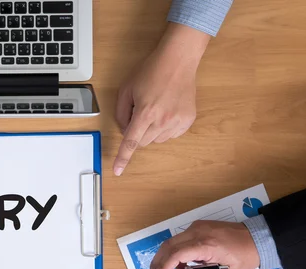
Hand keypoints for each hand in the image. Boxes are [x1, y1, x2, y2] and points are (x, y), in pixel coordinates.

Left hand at [113, 23, 209, 175]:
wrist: (178, 61)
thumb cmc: (151, 72)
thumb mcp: (126, 89)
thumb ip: (121, 113)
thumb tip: (125, 130)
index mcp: (145, 113)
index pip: (131, 142)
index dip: (123, 158)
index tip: (117, 171)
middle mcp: (163, 120)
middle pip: (142, 143)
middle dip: (137, 133)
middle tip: (140, 113)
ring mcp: (177, 121)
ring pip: (156, 140)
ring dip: (151, 131)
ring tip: (156, 108)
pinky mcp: (188, 121)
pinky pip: (170, 135)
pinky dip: (164, 128)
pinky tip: (166, 110)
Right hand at [149, 220, 259, 268]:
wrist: (258, 238)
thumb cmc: (243, 260)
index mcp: (206, 245)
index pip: (176, 255)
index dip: (163, 268)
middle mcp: (198, 232)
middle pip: (168, 245)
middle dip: (158, 262)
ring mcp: (197, 226)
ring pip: (172, 241)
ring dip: (167, 257)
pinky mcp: (198, 225)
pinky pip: (180, 238)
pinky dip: (175, 251)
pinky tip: (180, 262)